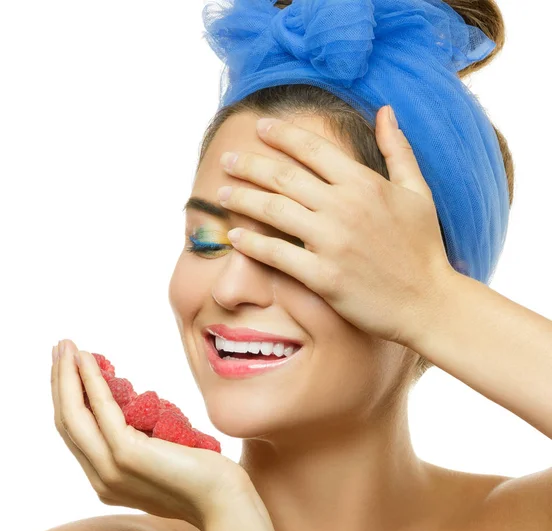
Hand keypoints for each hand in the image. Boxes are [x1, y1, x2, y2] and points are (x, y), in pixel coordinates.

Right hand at [51, 339, 250, 530]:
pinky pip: (101, 409)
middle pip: (67, 422)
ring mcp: (110, 468)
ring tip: (65, 346)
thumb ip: (139, 442)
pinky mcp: (126, 455)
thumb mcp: (160, 456)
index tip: (67, 366)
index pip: (76, 433)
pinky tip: (89, 360)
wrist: (223, 501)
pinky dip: (91, 380)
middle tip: (60, 347)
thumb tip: (133, 408)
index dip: (67, 397)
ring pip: (73, 416)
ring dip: (66, 376)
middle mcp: (100, 477)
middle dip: (59, 381)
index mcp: (106, 478)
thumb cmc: (201, 475)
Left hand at [217, 106, 455, 344]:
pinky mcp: (323, 276)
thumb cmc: (424, 247)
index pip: (313, 149)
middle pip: (283, 177)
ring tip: (220, 193)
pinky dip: (251, 244)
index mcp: (365, 183)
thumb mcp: (418, 191)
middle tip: (226, 160)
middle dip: (249, 165)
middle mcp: (344, 207)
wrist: (428, 302)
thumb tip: (385, 110)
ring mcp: (332, 242)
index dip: (282, 135)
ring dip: (241, 199)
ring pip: (273, 210)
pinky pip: (277, 254)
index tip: (260, 128)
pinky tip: (234, 237)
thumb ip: (398, 149)